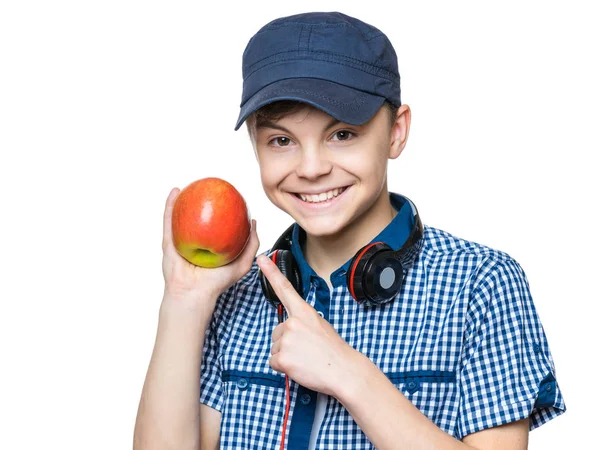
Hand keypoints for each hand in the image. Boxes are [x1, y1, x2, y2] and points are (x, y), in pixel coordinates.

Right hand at [161, 187, 259, 311]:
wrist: (194, 294)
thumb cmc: (217, 282)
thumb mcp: (242, 262)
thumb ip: (251, 244)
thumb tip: (254, 222)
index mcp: (212, 246)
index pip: (218, 223)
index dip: (223, 209)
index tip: (229, 195)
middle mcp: (196, 241)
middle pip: (199, 217)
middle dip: (203, 201)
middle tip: (210, 186)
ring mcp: (181, 241)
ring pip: (181, 216)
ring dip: (184, 199)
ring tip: (191, 184)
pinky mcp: (169, 242)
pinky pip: (169, 220)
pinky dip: (170, 205)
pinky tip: (176, 192)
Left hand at [257, 254, 358, 395]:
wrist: (343, 371)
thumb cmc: (334, 351)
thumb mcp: (320, 325)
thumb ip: (302, 322)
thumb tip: (289, 328)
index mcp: (304, 312)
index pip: (284, 288)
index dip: (271, 272)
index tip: (261, 258)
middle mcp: (292, 323)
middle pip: (276, 331)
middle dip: (287, 342)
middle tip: (307, 349)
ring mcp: (286, 340)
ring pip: (275, 348)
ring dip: (286, 355)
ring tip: (305, 358)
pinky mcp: (282, 358)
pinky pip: (273, 362)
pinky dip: (284, 367)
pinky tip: (299, 367)